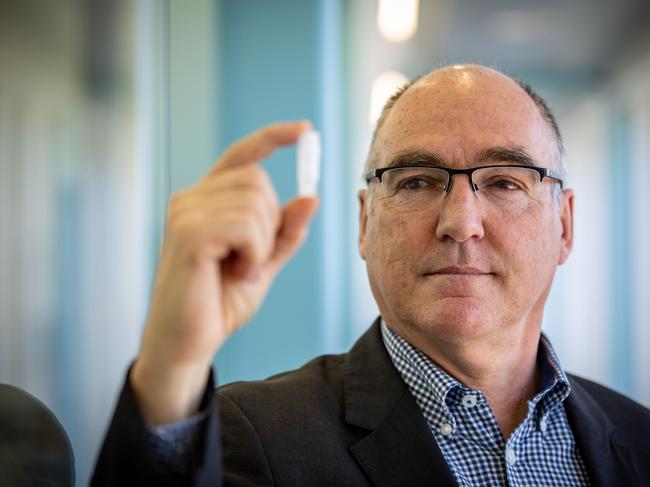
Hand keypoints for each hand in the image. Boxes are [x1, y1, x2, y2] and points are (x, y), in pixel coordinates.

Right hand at [131, 121, 318, 424]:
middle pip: (258, 179)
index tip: (306, 129)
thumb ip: (285, 231)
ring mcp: (185, 212)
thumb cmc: (219, 302)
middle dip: (272, 222)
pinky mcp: (188, 232)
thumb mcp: (264, 262)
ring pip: (256, 201)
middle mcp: (191, 198)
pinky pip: (245, 224)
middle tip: (253, 259)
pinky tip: (238, 272)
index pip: (241, 155)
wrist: (189, 342)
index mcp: (207, 201)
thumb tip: (311, 197)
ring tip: (241, 269)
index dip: (273, 137)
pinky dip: (255, 251)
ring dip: (263, 243)